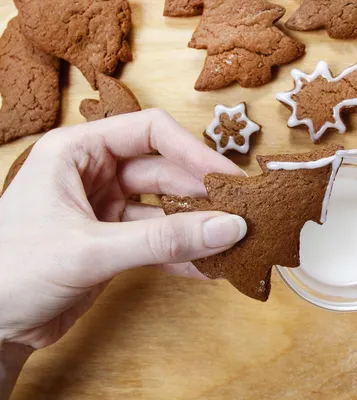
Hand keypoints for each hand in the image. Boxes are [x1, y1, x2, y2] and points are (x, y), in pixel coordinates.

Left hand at [0, 109, 246, 349]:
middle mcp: (95, 173)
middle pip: (165, 171)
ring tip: (232, 242)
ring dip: (196, 226)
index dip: (193, 151)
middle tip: (241, 214)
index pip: (150, 132)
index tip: (228, 177)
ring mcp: (106, 208)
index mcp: (78, 151)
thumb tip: (227, 227)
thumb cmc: (11, 271)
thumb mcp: (89, 250)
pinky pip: (158, 241)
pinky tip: (208, 267)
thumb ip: (162, 240)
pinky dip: (182, 254)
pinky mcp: (113, 241)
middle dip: (202, 194)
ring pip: (165, 208)